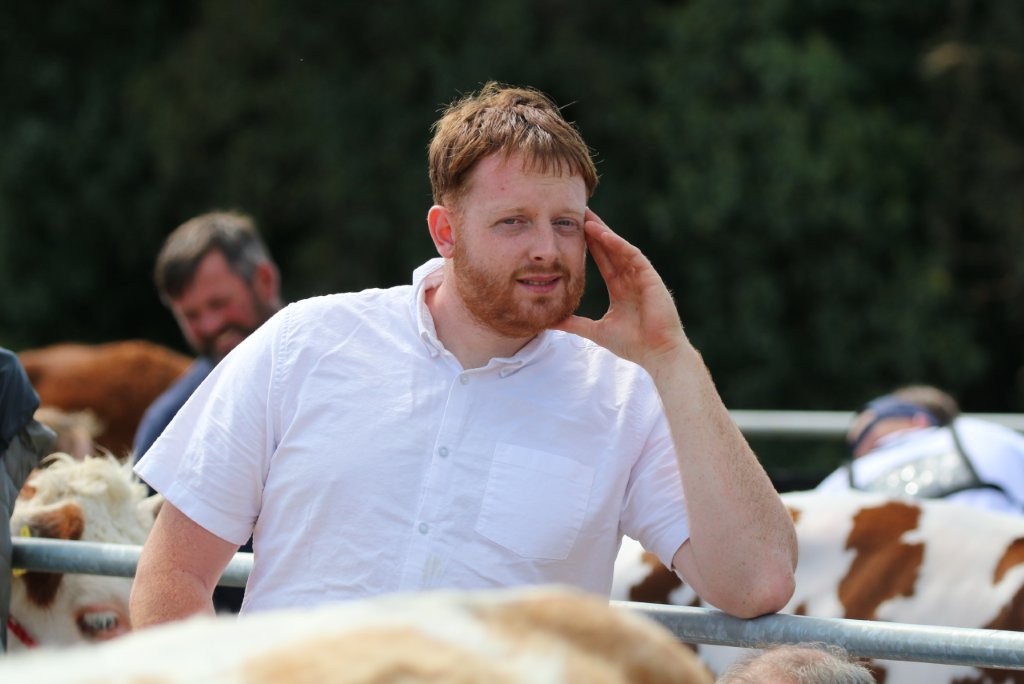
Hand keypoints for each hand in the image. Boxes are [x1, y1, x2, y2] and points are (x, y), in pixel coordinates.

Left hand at [552, 209, 687, 369]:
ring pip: (620, 248)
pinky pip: (632, 255)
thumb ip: (575, 324)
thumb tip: (551, 322)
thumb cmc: (632, 344)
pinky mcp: (650, 277)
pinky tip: (603, 234)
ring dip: (604, 233)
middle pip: (610, 249)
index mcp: (620, 289)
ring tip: (587, 218)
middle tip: (579, 212)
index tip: (575, 231)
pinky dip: (617, 244)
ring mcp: (641, 277)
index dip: (590, 245)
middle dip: (595, 231)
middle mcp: (631, 279)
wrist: (656, 353)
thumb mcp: (596, 331)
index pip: (603, 261)